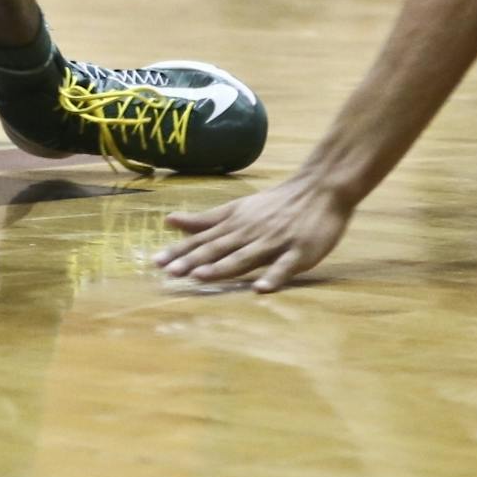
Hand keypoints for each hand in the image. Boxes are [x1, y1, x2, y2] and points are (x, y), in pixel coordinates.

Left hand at [155, 174, 354, 292]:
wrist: (320, 187)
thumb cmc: (276, 203)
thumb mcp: (238, 207)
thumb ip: (205, 219)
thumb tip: (169, 221)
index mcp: (235, 224)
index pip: (202, 239)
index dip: (179, 251)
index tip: (155, 263)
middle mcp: (250, 232)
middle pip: (218, 248)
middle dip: (193, 261)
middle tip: (169, 273)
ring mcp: (274, 242)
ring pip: (245, 257)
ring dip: (222, 267)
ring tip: (201, 276)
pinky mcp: (299, 252)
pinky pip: (284, 267)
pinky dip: (273, 277)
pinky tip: (261, 289)